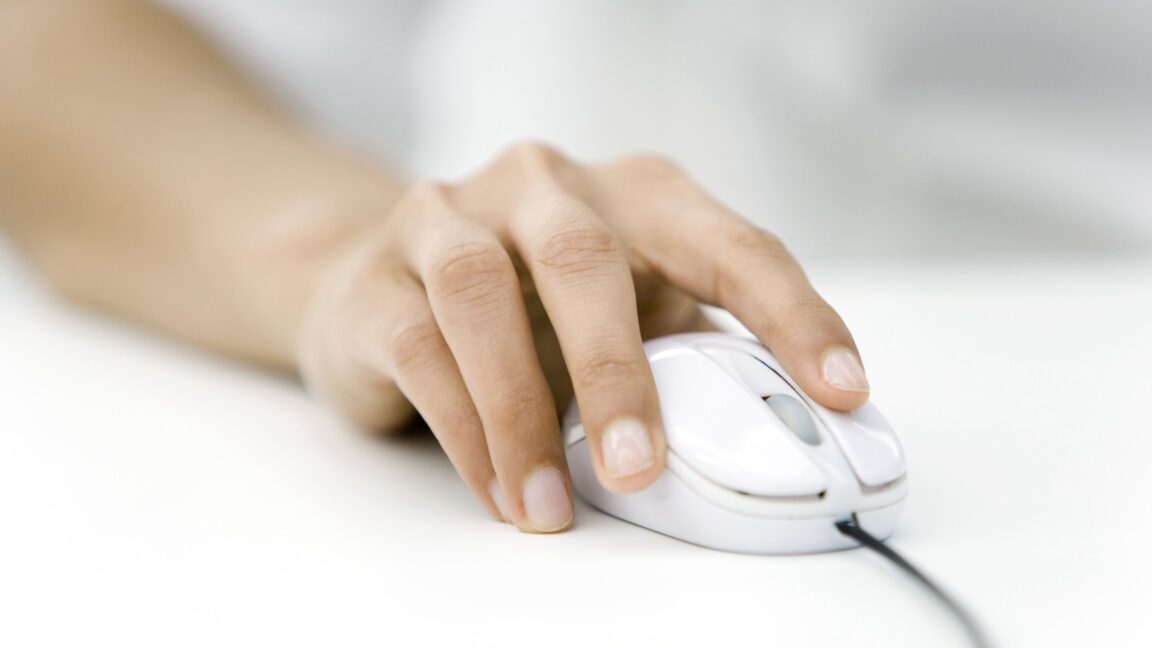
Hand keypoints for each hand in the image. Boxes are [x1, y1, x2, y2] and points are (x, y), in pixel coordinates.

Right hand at [296, 141, 870, 532]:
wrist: (381, 277)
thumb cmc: (531, 302)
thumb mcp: (625, 313)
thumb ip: (682, 354)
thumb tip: (763, 436)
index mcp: (633, 193)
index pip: (728, 242)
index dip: (792, 313)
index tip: (840, 392)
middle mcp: (541, 186)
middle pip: (582, 256)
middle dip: (616, 369)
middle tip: (642, 468)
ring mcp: (449, 218)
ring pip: (479, 294)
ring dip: (520, 410)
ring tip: (547, 504)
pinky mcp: (380, 277)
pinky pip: (421, 345)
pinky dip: (465, 427)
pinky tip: (499, 486)